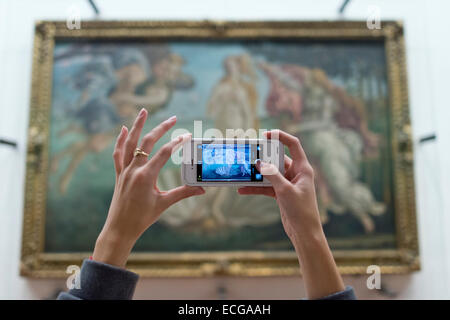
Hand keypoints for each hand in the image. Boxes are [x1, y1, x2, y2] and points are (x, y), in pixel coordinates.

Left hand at [93, 109, 204, 267]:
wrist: (120, 229)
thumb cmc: (142, 218)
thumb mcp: (164, 204)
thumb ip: (183, 193)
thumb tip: (202, 189)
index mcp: (146, 176)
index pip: (164, 153)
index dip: (177, 143)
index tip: (186, 136)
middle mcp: (134, 170)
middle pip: (147, 142)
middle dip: (161, 128)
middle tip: (173, 118)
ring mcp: (124, 170)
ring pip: (130, 143)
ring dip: (137, 126)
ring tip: (143, 111)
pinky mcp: (119, 174)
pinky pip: (118, 153)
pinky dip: (120, 140)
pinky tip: (123, 129)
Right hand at [238, 130, 344, 298]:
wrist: (304, 233)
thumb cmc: (301, 211)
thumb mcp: (285, 191)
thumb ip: (272, 175)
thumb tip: (260, 163)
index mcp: (303, 169)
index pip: (293, 145)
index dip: (281, 137)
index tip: (267, 134)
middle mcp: (296, 173)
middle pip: (278, 158)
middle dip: (264, 156)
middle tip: (250, 153)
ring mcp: (287, 183)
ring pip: (270, 173)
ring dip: (257, 173)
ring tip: (243, 171)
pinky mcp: (281, 193)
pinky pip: (266, 186)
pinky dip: (255, 187)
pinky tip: (242, 189)